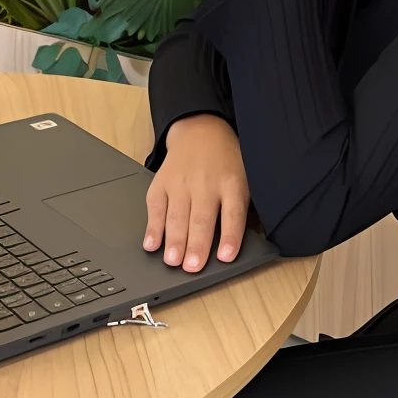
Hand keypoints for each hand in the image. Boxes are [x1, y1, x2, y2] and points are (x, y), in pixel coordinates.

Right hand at [144, 113, 249, 270]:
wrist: (201, 130)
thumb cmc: (227, 162)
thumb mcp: (246, 177)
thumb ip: (241, 206)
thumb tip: (237, 243)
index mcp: (232, 183)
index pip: (233, 213)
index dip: (230, 236)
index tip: (226, 257)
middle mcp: (206, 183)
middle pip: (201, 217)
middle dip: (196, 244)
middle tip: (192, 267)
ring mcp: (181, 182)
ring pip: (177, 215)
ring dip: (174, 241)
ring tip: (172, 262)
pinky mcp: (161, 182)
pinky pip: (155, 207)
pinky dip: (152, 227)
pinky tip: (151, 244)